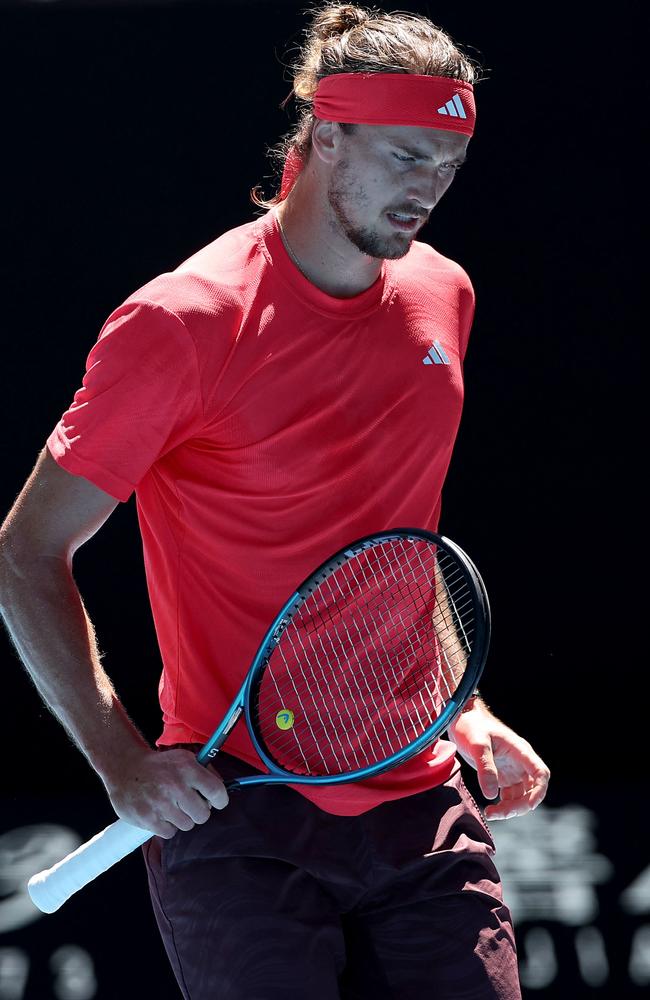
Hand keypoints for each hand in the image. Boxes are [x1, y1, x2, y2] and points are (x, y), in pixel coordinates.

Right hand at [103, 747, 228, 838]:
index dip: (220, 800)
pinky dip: (167, 826)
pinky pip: (169, 833)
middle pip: (203, 815)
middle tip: (188, 804)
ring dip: (181, 818)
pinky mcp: (147, 818)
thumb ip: (205, 773)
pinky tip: (160, 812)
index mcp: (187, 768)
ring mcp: (160, 803)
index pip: (217, 791)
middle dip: (198, 811)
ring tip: (170, 805)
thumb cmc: (159, 765)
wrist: (125, 766)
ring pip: (187, 825)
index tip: (217, 801)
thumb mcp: (184, 759)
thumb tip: (221, 793)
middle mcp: (175, 785)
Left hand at [448, 701, 549, 819]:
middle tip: (497, 813)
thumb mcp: (477, 744)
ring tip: (490, 813)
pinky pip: (510, 796)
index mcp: (520, 751)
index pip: (540, 773)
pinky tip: (491, 809)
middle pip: (532, 790)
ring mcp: (513, 770)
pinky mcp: (503, 776)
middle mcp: (520, 762)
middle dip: (519, 806)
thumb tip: (491, 795)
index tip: (528, 805)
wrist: (460, 719)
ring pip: (521, 796)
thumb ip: (485, 767)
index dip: (539, 791)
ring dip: (511, 809)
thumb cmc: (471, 726)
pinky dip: (504, 806)